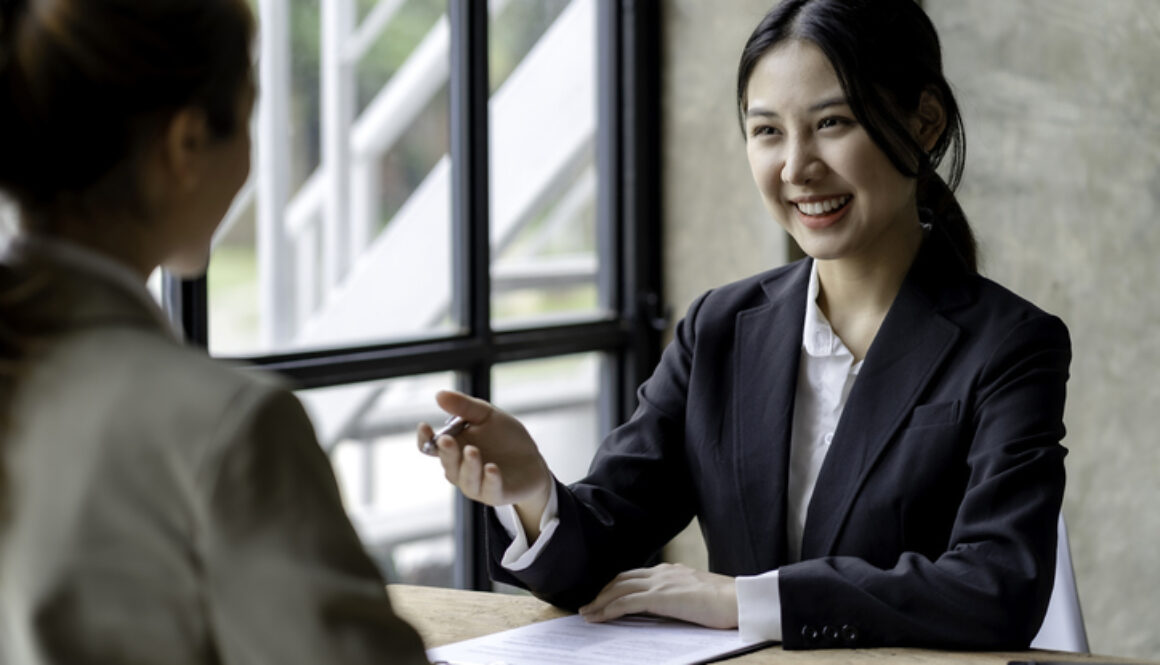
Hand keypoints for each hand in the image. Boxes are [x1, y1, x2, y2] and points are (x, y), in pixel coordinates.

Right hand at [417, 390, 552, 535]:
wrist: (533, 460)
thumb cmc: (504, 438)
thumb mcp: (487, 416)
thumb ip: (464, 406)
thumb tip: (439, 395)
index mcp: (454, 448)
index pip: (430, 447)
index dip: (425, 439)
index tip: (425, 426)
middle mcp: (460, 469)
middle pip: (447, 463)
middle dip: (446, 452)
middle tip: (447, 439)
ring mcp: (477, 484)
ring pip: (466, 479)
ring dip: (468, 466)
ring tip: (472, 451)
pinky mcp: (496, 494)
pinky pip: (489, 490)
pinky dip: (490, 479)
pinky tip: (492, 468)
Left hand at [579, 563, 737, 629]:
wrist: (738, 600)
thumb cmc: (724, 602)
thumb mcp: (696, 594)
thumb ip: (678, 595)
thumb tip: (666, 606)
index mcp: (671, 571)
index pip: (635, 576)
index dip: (616, 586)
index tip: (604, 596)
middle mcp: (662, 572)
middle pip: (622, 580)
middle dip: (603, 592)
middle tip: (588, 605)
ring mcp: (660, 583)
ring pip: (619, 589)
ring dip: (600, 601)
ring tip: (587, 613)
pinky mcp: (660, 597)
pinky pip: (626, 602)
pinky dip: (609, 609)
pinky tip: (599, 617)